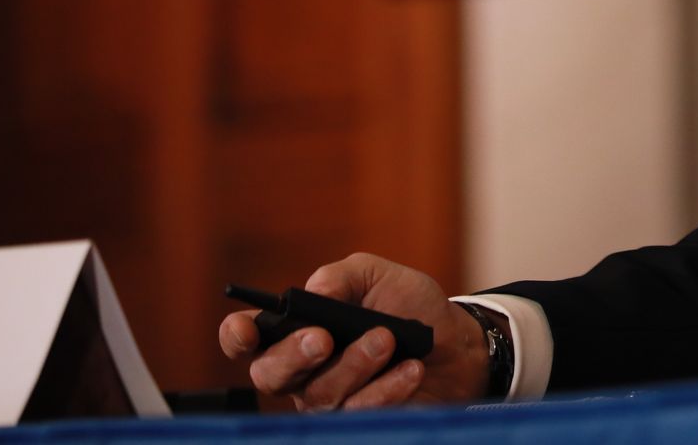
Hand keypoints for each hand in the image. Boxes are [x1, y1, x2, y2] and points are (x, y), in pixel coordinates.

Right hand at [218, 253, 490, 411]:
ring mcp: (329, 401)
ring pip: (318, 394)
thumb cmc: (411, 307)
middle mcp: (303, 371)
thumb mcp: (379, 277)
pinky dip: (385, 388)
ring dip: (354, 364)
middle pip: (269, 376)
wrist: (459, 344)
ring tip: (388, 339)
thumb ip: (343, 276)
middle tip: (324, 338)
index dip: (238, 336)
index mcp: (296, 330)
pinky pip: (357, 413)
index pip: (247, 339)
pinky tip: (410, 369)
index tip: (246, 328)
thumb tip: (314, 289)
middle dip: (293, 355)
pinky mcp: (359, 422)